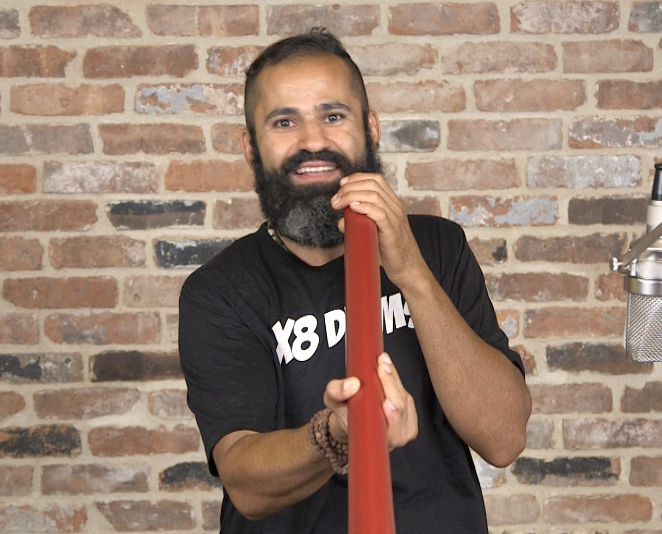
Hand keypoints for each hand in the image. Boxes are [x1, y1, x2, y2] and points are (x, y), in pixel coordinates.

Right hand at [322, 352, 417, 448]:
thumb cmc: (345, 415)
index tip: (386, 402)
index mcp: (378, 440)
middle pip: (401, 408)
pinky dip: (398, 384)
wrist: (353, 422)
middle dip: (391, 384)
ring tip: (384, 365)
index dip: (393, 418)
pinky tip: (389, 373)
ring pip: (405, 401)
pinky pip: (409, 399)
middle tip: (382, 365)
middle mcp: (395, 439)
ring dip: (394, 380)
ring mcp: (405, 430)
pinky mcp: (410, 419)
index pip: (392, 431)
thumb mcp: (332, 401)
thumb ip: (336, 392)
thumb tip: (353, 383)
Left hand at [330, 173, 424, 288]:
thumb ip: (358, 224)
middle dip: (350, 187)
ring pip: (374, 195)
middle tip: (336, 199)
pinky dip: (365, 207)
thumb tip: (341, 222)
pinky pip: (379, 213)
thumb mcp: (373, 232)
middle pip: (372, 184)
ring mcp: (395, 218)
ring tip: (339, 204)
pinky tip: (353, 208)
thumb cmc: (390, 251)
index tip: (341, 185)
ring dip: (352, 196)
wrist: (408, 268)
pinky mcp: (392, 231)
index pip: (376, 180)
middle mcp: (395, 207)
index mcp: (392, 204)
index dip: (357, 178)